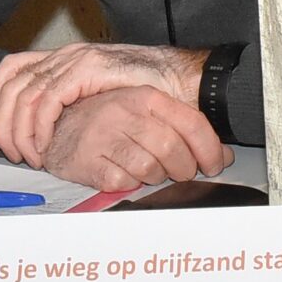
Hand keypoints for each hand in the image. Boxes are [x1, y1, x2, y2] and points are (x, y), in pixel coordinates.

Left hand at [0, 42, 208, 167]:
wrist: (184, 81)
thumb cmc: (150, 92)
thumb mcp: (103, 94)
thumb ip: (77, 101)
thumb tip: (51, 125)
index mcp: (66, 57)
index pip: (13, 67)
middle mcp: (67, 54)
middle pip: (11, 83)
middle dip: (2, 121)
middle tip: (12, 151)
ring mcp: (77, 60)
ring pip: (24, 94)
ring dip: (19, 129)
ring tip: (29, 155)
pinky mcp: (88, 71)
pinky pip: (47, 101)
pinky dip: (39, 127)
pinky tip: (45, 146)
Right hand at [38, 88, 230, 191]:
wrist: (59, 126)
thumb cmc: (109, 120)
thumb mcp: (146, 112)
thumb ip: (183, 128)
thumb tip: (222, 155)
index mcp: (146, 97)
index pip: (191, 123)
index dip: (209, 149)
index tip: (215, 164)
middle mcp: (125, 112)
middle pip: (172, 148)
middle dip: (185, 168)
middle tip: (182, 173)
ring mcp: (104, 135)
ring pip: (150, 167)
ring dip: (157, 177)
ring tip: (151, 172)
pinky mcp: (88, 160)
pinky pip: (123, 182)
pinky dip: (131, 184)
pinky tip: (127, 175)